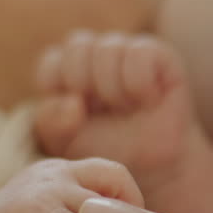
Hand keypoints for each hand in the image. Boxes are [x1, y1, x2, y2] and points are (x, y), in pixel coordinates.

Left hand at [33, 31, 194, 184]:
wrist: (153, 166)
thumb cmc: (108, 150)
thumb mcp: (65, 142)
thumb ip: (51, 121)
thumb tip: (73, 101)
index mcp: (70, 69)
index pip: (53, 61)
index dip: (62, 90)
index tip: (78, 117)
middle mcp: (99, 54)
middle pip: (77, 46)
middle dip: (85, 84)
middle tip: (103, 111)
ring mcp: (129, 51)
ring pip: (108, 48)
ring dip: (114, 89)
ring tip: (128, 108)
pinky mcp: (161, 55)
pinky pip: (139, 52)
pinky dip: (139, 83)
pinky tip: (148, 100)